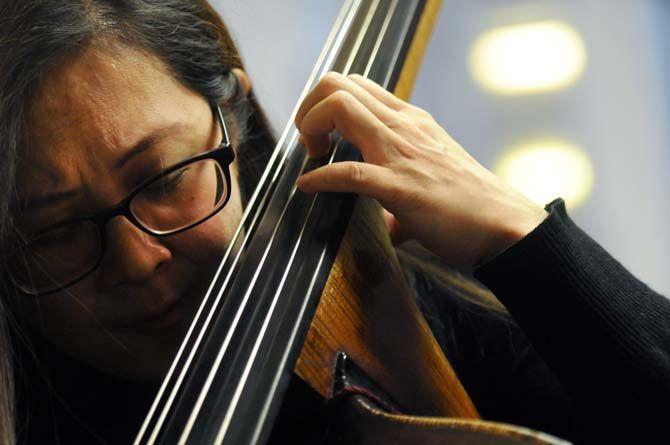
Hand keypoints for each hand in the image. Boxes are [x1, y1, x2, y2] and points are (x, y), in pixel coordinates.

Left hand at [295, 72, 546, 268]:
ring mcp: (401, 152)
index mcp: (411, 121)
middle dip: (310, 108)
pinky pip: (349, 171)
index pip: (356, 86)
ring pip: (339, 107)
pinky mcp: (400, 186)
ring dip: (311, 128)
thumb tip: (393, 227)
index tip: (324, 139)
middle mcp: (403, 126)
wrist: (504, 225)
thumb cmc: (470, 205)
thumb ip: (405, 194)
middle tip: (312, 144)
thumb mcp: (435, 179)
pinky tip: (310, 187)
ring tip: (314, 157)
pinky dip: (321, 177)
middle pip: (339, 83)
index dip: (327, 105)